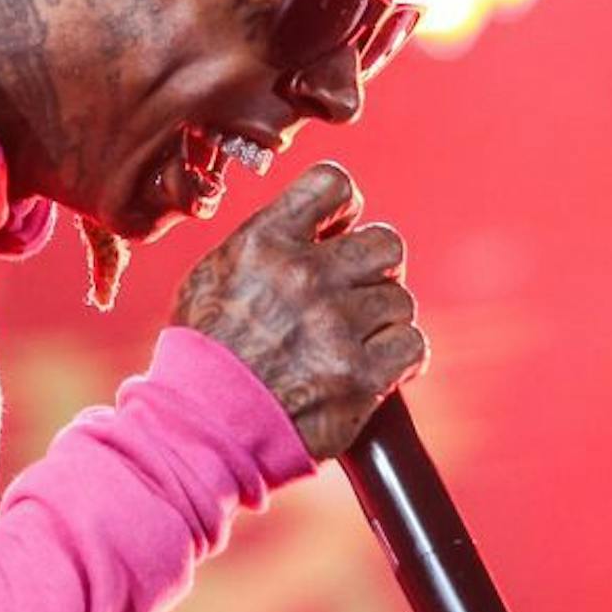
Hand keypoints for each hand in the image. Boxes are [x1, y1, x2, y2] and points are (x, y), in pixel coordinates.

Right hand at [173, 161, 427, 459]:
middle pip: (385, 243)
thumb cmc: (201, 356)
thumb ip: (263, 246)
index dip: (345, 208)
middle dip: (375, 269)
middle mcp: (304, 276)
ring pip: (400, 299)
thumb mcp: (212, 277)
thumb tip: (313, 231)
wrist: (199, 427)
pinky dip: (401, 357)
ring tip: (355, 341)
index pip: (333, 183)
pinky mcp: (359, 377)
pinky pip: (412, 344)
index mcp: (265, 243)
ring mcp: (336, 327)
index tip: (338, 233)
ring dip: (383, 320)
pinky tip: (379, 367)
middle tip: (355, 295)